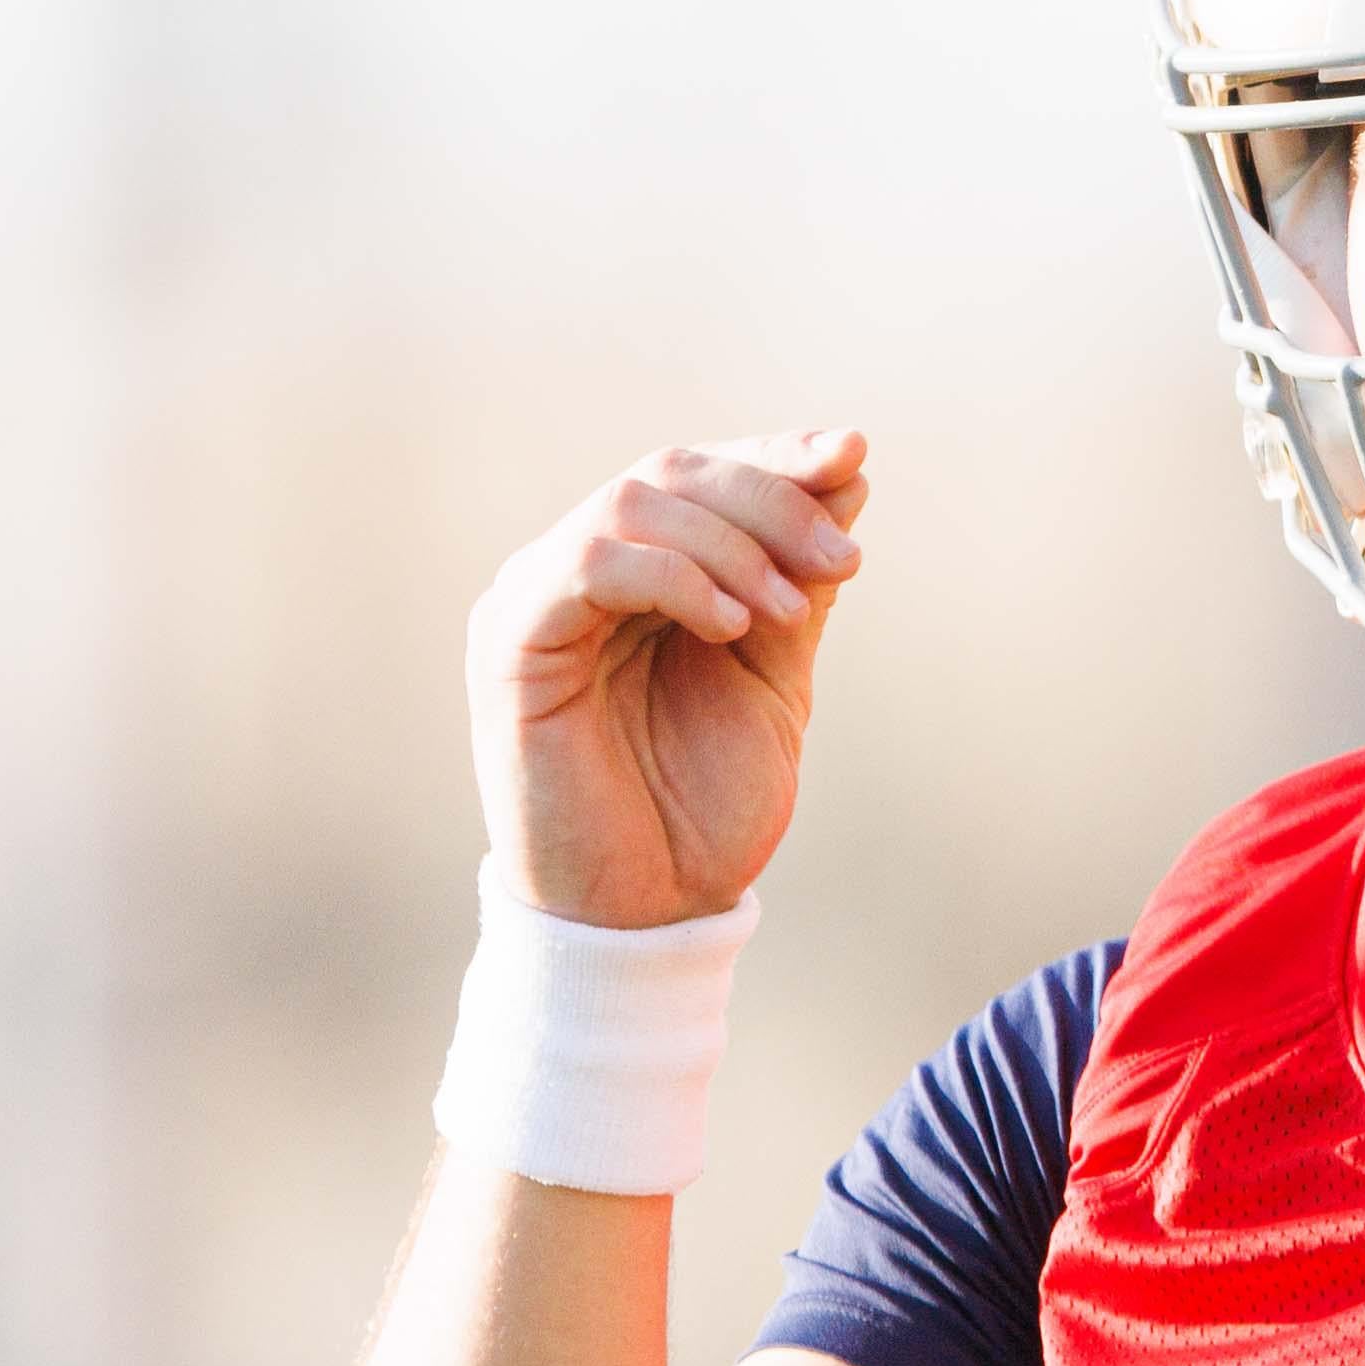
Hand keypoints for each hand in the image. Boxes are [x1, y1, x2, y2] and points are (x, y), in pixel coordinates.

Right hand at [468, 431, 869, 927]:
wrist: (651, 910)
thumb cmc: (701, 808)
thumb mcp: (773, 678)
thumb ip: (798, 585)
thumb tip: (847, 474)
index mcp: (639, 574)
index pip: (699, 478)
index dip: (773, 459)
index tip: (852, 455)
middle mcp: (579, 571)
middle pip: (669, 475)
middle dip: (769, 501)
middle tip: (842, 559)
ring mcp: (538, 598)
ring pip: (630, 504)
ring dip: (730, 545)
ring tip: (788, 611)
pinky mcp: (512, 641)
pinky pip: (585, 563)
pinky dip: (669, 575)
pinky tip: (729, 623)